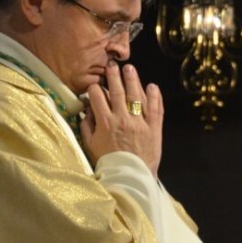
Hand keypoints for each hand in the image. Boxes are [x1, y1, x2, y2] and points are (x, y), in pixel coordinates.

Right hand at [80, 62, 163, 176]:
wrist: (131, 177)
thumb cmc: (108, 162)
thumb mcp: (90, 145)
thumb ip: (86, 126)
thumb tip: (85, 111)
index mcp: (105, 123)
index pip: (97, 97)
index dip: (94, 88)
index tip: (95, 85)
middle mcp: (122, 119)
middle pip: (117, 92)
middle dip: (114, 76)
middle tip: (112, 65)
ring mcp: (140, 123)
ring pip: (136, 96)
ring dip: (133, 80)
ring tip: (130, 68)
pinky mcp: (154, 129)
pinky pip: (156, 109)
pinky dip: (155, 97)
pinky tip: (152, 86)